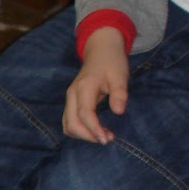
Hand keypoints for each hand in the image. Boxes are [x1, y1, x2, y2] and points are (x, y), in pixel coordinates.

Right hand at [62, 28, 129, 143]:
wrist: (101, 50)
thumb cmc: (112, 62)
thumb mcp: (120, 75)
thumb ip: (119, 93)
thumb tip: (119, 112)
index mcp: (84, 88)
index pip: (84, 114)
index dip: (94, 129)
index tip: (107, 139)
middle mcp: (72, 95)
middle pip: (71, 124)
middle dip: (88, 135)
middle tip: (108, 138)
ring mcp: (69, 99)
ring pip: (68, 125)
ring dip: (83, 135)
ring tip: (103, 135)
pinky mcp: (71, 103)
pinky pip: (69, 122)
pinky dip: (80, 130)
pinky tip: (95, 130)